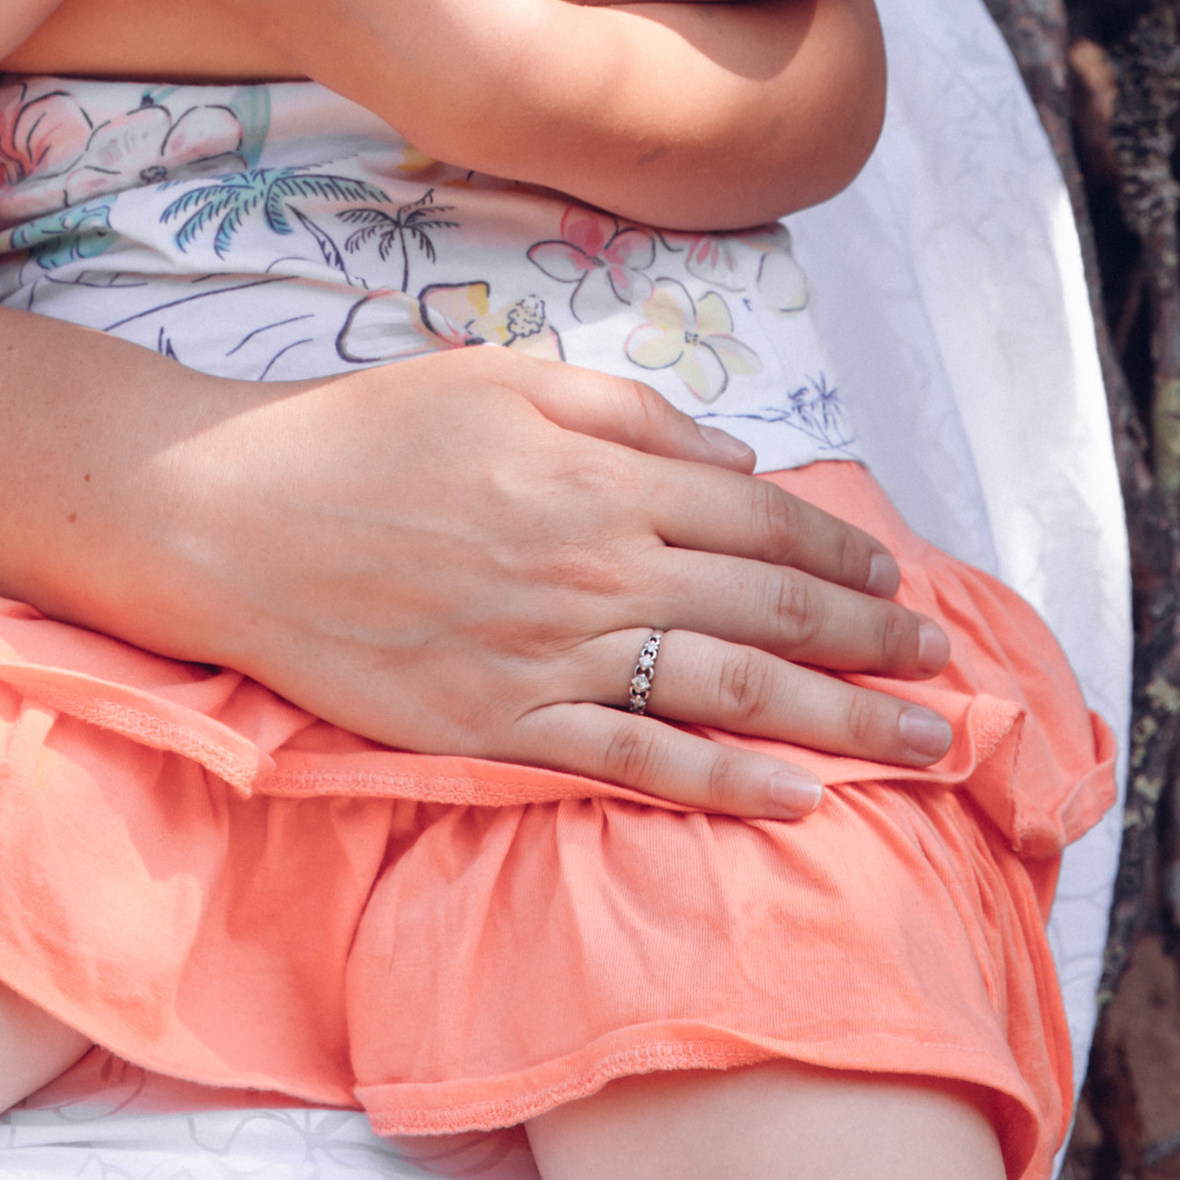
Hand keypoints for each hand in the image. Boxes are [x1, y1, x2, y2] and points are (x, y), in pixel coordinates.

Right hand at [151, 350, 960, 816]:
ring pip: (729, 697)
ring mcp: (554, 658)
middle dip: (869, 644)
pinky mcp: (504, 729)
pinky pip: (638, 770)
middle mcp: (596, 569)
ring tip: (918, 744)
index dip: (837, 553)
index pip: (755, 522)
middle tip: (941, 669)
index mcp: (599, 476)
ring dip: (840, 723)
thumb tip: (730, 458)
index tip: (894, 578)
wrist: (238, 517)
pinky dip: (726, 790)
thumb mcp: (500, 376)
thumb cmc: (365, 432)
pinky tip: (796, 803)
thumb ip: (627, 413)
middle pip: (767, 614)